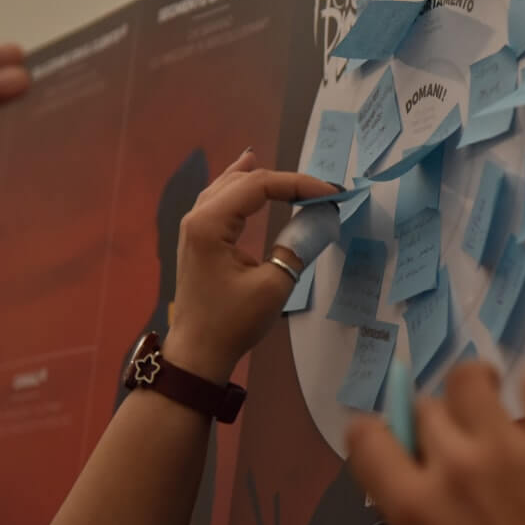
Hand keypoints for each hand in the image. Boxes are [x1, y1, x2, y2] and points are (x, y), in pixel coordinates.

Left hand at [164, 150, 337, 382]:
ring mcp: (194, 226)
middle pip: (244, 180)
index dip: (298, 184)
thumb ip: (296, 246)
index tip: (330, 194)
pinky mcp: (198, 238)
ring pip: (229, 185)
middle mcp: (197, 217)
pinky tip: (245, 172)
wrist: (198, 352)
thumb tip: (319, 219)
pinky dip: (241, 186)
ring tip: (289, 172)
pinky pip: (220, 198)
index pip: (259, 186)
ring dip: (261, 179)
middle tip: (320, 189)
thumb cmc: (232, 322)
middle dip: (284, 181)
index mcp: (210, 224)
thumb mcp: (273, 286)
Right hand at [347, 362, 524, 524]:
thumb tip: (416, 483)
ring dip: (477, 388)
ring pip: (469, 377)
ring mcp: (508, 448)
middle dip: (440, 425)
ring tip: (496, 407)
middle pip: (425, 407)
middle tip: (463, 448)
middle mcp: (454, 466)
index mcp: (415, 508)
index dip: (378, 435)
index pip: (364, 437)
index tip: (399, 444)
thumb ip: (421, 520)